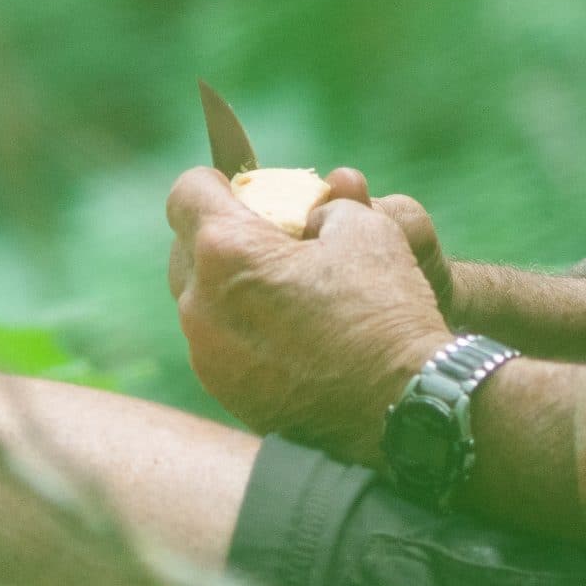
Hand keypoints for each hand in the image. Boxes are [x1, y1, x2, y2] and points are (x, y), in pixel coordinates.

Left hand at [165, 168, 448, 464]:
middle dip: (220, 234)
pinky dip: (241, 326)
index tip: (241, 188)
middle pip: (186, 248)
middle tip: (268, 237)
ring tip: (281, 287)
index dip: (214, 181)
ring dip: (229, 284)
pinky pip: (218, 341)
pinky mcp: (223, 390)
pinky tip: (288, 330)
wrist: (399, 404)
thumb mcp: (366, 227)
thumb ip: (322, 208)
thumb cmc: (383, 308)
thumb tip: (310, 215)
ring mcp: (207, 354)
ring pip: (200, 299)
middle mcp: (200, 304)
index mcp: (227, 251)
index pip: (187, 193)